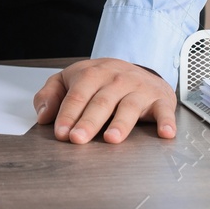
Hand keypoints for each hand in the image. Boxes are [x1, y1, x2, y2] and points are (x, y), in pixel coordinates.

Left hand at [33, 58, 175, 144]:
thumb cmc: (99, 80)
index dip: (67, 114)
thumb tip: (43, 116)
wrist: (137, 70)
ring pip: (129, 106)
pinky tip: (165, 133)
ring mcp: (139, 88)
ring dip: (121, 123)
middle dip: (88, 121)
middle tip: (78, 138)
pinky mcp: (160, 99)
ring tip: (111, 139)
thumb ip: (51, 95)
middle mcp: (116, 79)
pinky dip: (166, 121)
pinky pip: (164, 110)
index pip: (77, 95)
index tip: (60, 132)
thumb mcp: (70, 80)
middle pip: (101, 101)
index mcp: (92, 73)